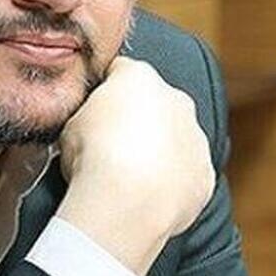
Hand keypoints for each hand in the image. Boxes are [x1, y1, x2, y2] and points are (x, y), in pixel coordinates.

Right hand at [56, 56, 215, 275]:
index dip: (105, 94)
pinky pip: (188, 173)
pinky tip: (148, 196)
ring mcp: (195, 138)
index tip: (94, 114)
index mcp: (140, 78)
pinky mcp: (204, 173)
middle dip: (140, 121)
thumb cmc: (93, 158)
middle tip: (112, 147)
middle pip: (156, 104)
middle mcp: (176, 100)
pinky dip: (173, 182)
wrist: (125, 202)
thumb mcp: (71, 124)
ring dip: (160, 152)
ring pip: (177, 139)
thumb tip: (89, 128)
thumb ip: (88, 116)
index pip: (121, 73)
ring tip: (130, 177)